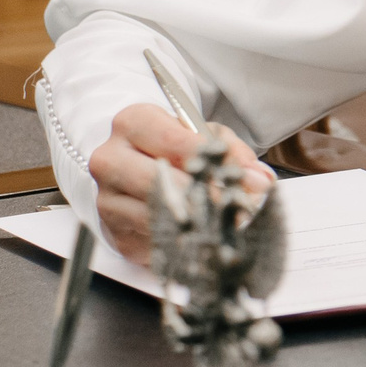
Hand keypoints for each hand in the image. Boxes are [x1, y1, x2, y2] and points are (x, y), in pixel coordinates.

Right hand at [89, 104, 272, 261]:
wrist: (136, 169)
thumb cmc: (176, 147)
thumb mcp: (205, 135)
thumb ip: (232, 152)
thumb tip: (258, 181)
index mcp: (133, 124)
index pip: (172, 140)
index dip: (208, 159)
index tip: (238, 176)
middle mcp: (111, 159)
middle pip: (159, 180)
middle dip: (203, 195)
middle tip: (235, 206)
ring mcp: (108, 199)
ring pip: (155, 214)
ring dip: (197, 222)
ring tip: (226, 223)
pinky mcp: (115, 233)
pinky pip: (153, 241)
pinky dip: (183, 242)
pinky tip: (204, 238)